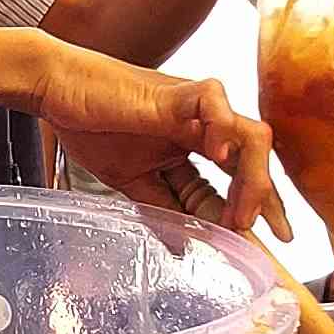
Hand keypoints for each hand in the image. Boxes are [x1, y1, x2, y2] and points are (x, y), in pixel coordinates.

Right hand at [36, 43, 284, 242]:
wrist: (58, 87)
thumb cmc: (91, 124)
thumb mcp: (132, 180)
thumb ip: (162, 207)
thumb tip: (183, 246)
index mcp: (196, 144)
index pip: (238, 180)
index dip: (255, 210)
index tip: (271, 243)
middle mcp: (205, 126)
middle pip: (256, 160)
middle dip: (270, 199)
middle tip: (275, 235)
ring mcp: (194, 109)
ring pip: (250, 136)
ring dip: (254, 179)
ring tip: (242, 215)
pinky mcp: (175, 93)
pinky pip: (215, 101)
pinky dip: (224, 128)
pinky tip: (218, 157)